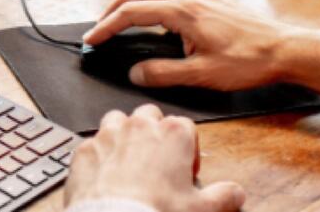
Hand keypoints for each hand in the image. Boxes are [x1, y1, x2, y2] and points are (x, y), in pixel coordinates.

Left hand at [63, 104, 245, 211]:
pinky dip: (98, 156)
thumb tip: (235, 193)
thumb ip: (225, 196)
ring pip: (118, 121)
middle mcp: (139, 126)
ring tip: (129, 164)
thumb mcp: (202, 209)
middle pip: (150, 116)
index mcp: (172, 134)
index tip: (185, 171)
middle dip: (154, 134)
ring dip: (123, 136)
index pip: (185, 127)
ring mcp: (108, 135)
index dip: (187, 149)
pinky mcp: (84, 151)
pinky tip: (104, 176)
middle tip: (157, 164)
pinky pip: (92, 144)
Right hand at [84, 0, 319, 99]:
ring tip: (126, 19)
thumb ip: (164, 73)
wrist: (286, 49)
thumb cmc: (249, 61)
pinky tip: (161, 21)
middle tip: (103, 23)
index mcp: (183, 12)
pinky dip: (157, 1)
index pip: (133, 12)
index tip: (93, 39)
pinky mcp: (214, 1)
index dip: (107, 25)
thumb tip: (136, 73)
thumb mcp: (202, 74)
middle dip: (117, 3)